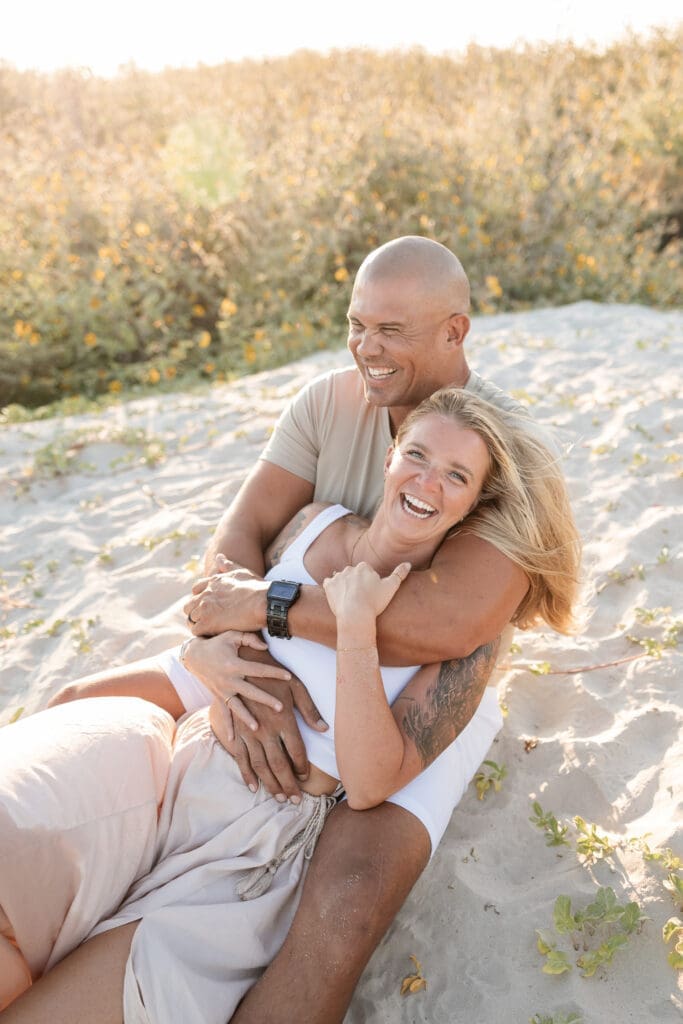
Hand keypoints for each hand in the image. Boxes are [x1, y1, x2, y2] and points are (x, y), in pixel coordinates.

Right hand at [182, 631, 293, 729]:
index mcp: (235, 665)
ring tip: (258, 728)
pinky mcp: (218, 697)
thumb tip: (266, 648)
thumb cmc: (218, 643)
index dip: (274, 672)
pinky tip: (232, 740)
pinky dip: (227, 726)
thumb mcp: (232, 635)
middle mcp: (228, 680)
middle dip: (266, 699)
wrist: (194, 655)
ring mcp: (222, 691)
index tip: (288, 676)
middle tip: (280, 707)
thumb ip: (250, 640)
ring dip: (247, 717)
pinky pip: (223, 713)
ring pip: (237, 707)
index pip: (258, 670)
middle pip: (250, 692)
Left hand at [184, 554, 267, 635]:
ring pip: (190, 618)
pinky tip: (212, 634)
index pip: (196, 589)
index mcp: (213, 582)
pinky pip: (195, 630)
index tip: (209, 605)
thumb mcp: (242, 572)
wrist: (263, 602)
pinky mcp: (208, 623)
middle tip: (208, 619)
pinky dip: (202, 633)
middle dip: (196, 611)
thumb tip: (219, 557)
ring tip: (210, 629)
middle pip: (189, 605)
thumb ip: (228, 566)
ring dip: (198, 623)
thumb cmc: (256, 588)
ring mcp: (205, 608)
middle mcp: (205, 594)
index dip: (200, 598)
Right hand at [209, 673, 327, 801]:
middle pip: (279, 764)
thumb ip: (310, 709)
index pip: (296, 751)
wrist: (243, 663)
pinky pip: (241, 758)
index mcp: (283, 719)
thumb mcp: (296, 686)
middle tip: (296, 801)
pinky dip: (247, 774)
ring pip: (260, 766)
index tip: (306, 777)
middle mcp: (266, 730)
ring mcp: (249, 732)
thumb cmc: (273, 674)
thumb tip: (325, 729)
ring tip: (280, 798)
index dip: (302, 767)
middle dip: (288, 785)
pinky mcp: (236, 732)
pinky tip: (254, 787)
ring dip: (270, 784)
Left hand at [323, 560, 410, 620]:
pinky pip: (329, 584)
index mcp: (364, 566)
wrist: (355, 615)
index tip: (372, 593)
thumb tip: (408, 563)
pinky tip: (338, 597)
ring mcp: (337, 576)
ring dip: (345, 585)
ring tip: (350, 599)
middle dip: (357, 583)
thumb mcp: (391, 587)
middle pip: (354, 574)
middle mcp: (349, 568)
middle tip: (362, 598)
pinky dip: (332, 589)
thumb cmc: (374, 602)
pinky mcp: (328, 586)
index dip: (371, 583)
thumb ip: (400, 574)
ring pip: (342, 578)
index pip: (368, 571)